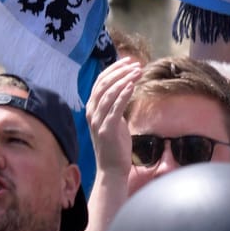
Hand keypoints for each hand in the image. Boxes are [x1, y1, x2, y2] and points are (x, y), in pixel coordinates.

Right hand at [86, 57, 141, 176]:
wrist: (111, 168)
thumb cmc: (115, 144)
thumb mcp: (113, 120)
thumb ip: (115, 105)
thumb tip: (125, 88)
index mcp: (92, 108)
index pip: (100, 81)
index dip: (114, 69)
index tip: (129, 61)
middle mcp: (91, 112)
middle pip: (103, 84)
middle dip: (120, 71)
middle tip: (136, 65)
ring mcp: (97, 121)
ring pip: (108, 93)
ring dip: (124, 80)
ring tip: (138, 72)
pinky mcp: (106, 130)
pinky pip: (114, 108)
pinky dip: (122, 95)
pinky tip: (132, 86)